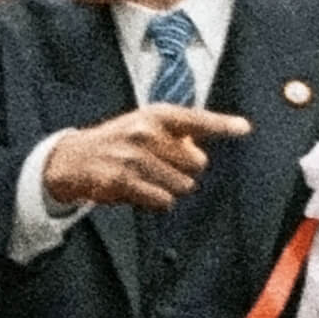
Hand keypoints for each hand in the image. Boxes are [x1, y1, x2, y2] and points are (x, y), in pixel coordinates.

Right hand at [43, 105, 251, 214]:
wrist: (74, 159)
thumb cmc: (117, 142)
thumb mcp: (144, 125)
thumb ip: (176, 135)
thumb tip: (200, 154)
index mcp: (155, 115)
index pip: (196, 120)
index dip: (222, 125)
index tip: (244, 128)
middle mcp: (146, 133)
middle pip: (197, 164)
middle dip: (185, 170)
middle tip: (162, 166)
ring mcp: (134, 158)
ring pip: (182, 186)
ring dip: (170, 188)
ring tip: (147, 179)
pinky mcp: (124, 182)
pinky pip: (162, 201)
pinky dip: (157, 202)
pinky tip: (140, 192)